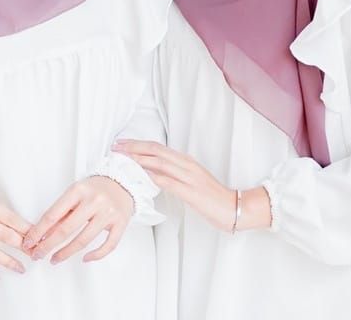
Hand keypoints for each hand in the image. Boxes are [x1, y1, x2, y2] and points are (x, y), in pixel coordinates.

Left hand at [22, 176, 133, 263]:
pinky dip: (95, 255)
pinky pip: (108, 245)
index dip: (39, 231)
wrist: (123, 181)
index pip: (53, 214)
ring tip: (54, 259)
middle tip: (37, 255)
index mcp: (79, 190)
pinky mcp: (121, 223)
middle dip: (48, 245)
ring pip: (84, 240)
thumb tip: (43, 235)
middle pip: (66, 229)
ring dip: (66, 253)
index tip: (29, 242)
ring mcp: (108, 212)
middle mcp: (94, 200)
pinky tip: (84, 258)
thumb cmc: (95, 189)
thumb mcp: (75, 194)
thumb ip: (61, 213)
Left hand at [113, 140, 269, 231]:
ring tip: (123, 157)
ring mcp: (189, 177)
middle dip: (134, 147)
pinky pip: (170, 182)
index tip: (122, 143)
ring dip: (140, 158)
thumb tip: (152, 172)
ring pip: (160, 163)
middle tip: (116, 146)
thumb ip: (173, 174)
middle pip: (155, 150)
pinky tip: (142, 175)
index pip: (157, 147)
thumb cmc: (211, 196)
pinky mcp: (191, 191)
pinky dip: (154, 176)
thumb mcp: (190, 180)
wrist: (234, 207)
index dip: (138, 144)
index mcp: (185, 161)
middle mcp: (186, 164)